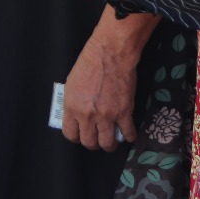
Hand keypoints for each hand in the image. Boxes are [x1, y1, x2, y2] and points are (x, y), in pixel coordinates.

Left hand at [62, 15, 150, 151]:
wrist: (110, 54)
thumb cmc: (89, 63)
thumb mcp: (71, 84)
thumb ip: (73, 103)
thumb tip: (76, 116)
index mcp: (72, 107)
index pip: (70, 134)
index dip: (76, 137)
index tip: (81, 134)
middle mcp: (88, 115)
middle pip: (89, 142)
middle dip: (93, 142)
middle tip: (97, 137)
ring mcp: (107, 116)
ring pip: (107, 143)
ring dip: (109, 144)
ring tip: (111, 140)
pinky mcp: (124, 112)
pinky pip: (128, 134)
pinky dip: (129, 137)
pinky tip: (128, 134)